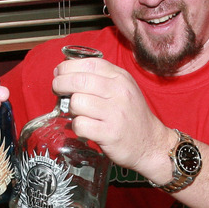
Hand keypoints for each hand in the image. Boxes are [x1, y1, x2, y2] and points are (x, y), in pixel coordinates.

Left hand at [51, 57, 172, 175]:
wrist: (151, 144)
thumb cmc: (130, 115)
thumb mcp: (122, 88)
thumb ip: (99, 77)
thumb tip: (65, 71)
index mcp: (120, 78)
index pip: (89, 63)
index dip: (68, 67)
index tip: (59, 73)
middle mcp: (119, 92)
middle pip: (78, 81)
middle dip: (60, 84)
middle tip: (57, 90)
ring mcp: (115, 113)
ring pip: (76, 102)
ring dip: (71, 108)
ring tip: (79, 113)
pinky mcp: (109, 133)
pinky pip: (80, 125)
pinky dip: (77, 127)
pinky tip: (84, 127)